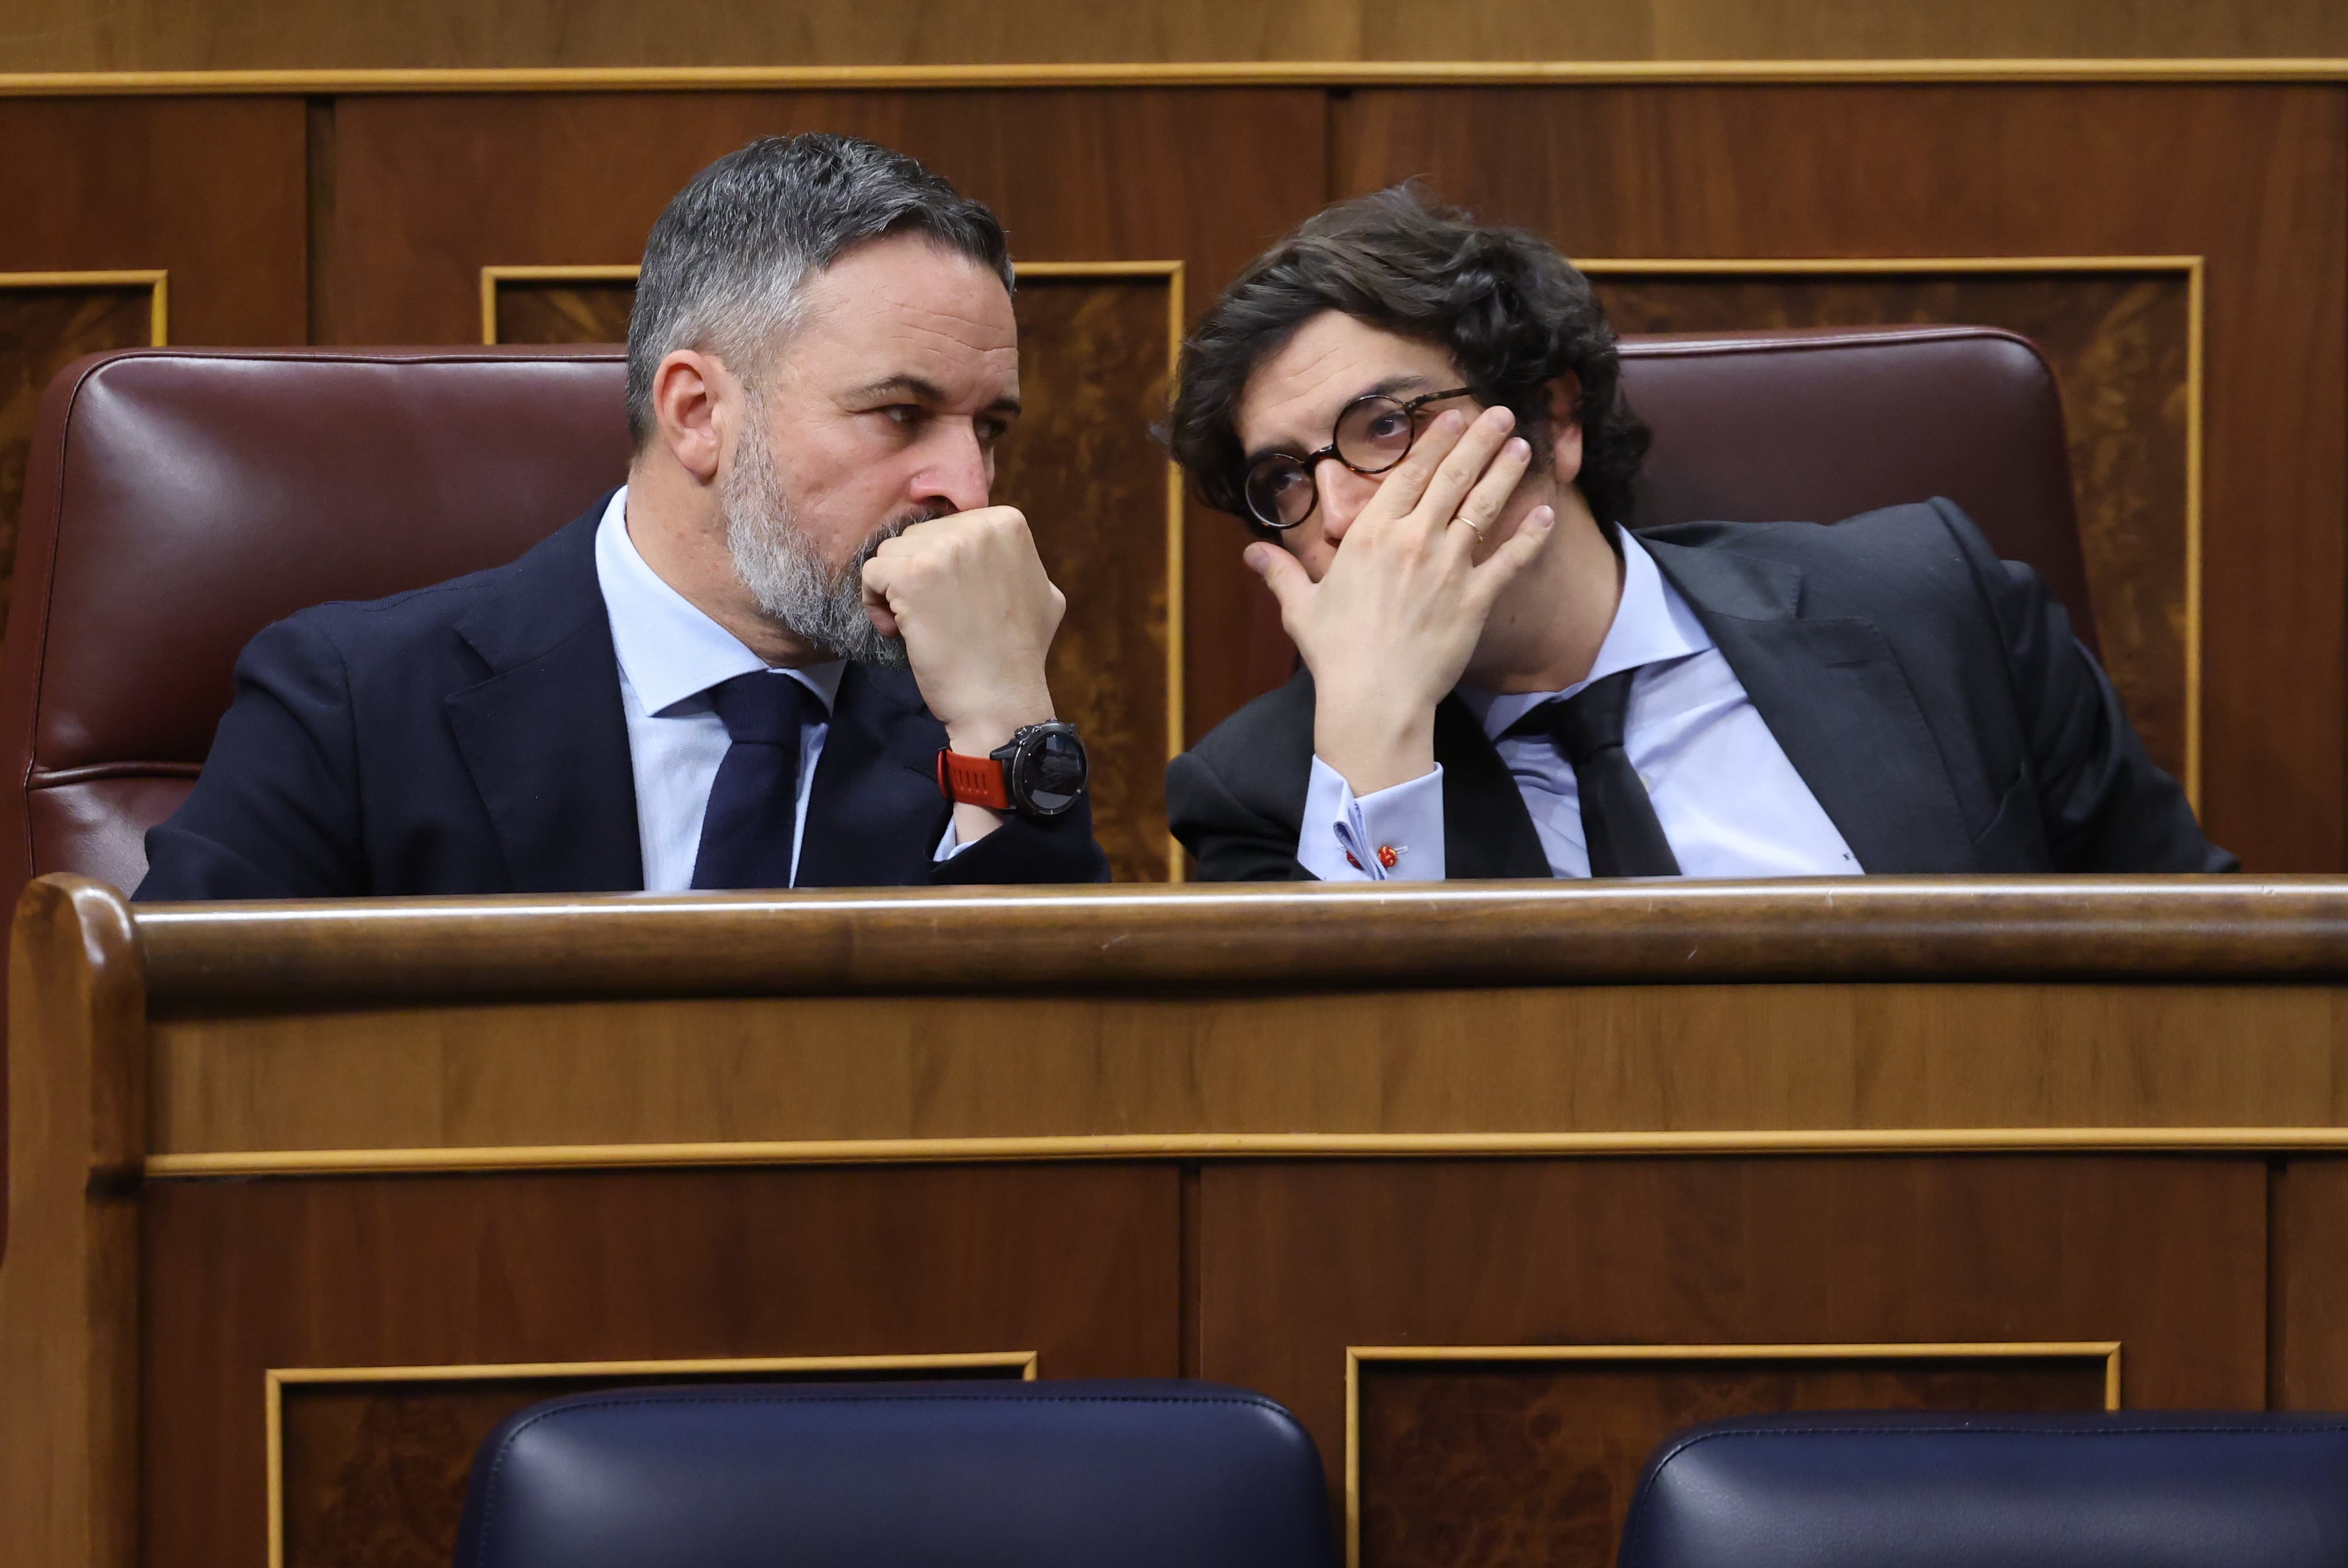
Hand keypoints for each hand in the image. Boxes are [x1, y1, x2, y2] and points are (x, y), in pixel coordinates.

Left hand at [860, 505, 1063, 756]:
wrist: (1001, 700)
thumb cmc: (1019, 655)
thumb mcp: (1041, 591)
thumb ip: (1012, 560)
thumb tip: (994, 545)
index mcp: (1007, 523)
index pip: (948, 528)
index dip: (944, 568)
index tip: (956, 602)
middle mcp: (977, 527)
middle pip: (918, 537)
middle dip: (919, 576)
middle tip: (939, 618)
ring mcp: (944, 548)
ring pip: (892, 553)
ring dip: (896, 591)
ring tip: (921, 626)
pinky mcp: (911, 575)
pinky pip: (871, 574)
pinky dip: (876, 605)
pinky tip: (902, 631)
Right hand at [1249, 405, 1555, 794]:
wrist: (1374, 698)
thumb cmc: (1335, 653)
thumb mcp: (1300, 608)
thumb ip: (1280, 572)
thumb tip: (1249, 553)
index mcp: (1371, 534)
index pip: (1409, 475)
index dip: (1434, 442)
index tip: (1452, 416)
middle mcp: (1413, 540)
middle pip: (1453, 477)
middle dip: (1479, 440)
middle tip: (1501, 414)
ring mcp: (1448, 567)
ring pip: (1484, 507)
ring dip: (1505, 473)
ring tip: (1524, 447)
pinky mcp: (1476, 599)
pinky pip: (1510, 559)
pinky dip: (1531, 535)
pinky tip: (1547, 513)